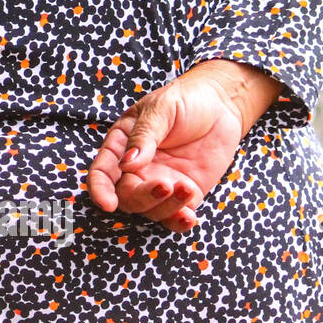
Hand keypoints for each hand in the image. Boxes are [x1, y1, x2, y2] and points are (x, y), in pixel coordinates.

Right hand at [87, 60, 281, 231]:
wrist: (222, 105)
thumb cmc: (185, 100)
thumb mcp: (161, 110)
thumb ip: (144, 136)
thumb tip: (126, 164)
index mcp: (122, 145)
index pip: (102, 172)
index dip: (100, 189)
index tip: (108, 203)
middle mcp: (136, 169)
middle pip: (126, 196)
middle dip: (142, 197)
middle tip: (164, 185)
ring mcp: (161, 182)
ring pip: (151, 210)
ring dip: (166, 207)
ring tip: (187, 189)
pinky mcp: (186, 193)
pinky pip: (176, 216)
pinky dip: (180, 222)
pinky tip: (190, 217)